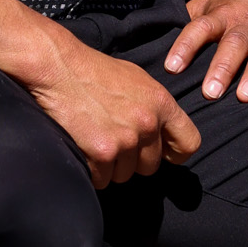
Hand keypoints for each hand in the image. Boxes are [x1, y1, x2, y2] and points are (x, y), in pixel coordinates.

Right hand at [26, 34, 201, 190]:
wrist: (58, 67)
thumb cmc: (94, 71)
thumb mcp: (137, 79)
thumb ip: (154, 107)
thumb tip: (162, 131)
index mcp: (161, 104)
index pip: (188, 143)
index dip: (175, 154)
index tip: (162, 154)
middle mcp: (148, 123)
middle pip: (150, 166)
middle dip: (132, 160)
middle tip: (112, 141)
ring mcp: (126, 139)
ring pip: (124, 175)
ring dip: (109, 166)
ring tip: (94, 140)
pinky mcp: (102, 152)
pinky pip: (102, 179)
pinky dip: (91, 171)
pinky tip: (82, 148)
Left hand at [165, 0, 247, 102]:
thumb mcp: (211, 4)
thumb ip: (189, 22)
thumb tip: (158, 42)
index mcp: (222, 15)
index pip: (199, 28)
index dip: (185, 47)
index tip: (172, 68)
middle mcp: (246, 24)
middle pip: (232, 45)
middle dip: (222, 69)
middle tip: (210, 93)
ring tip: (246, 96)